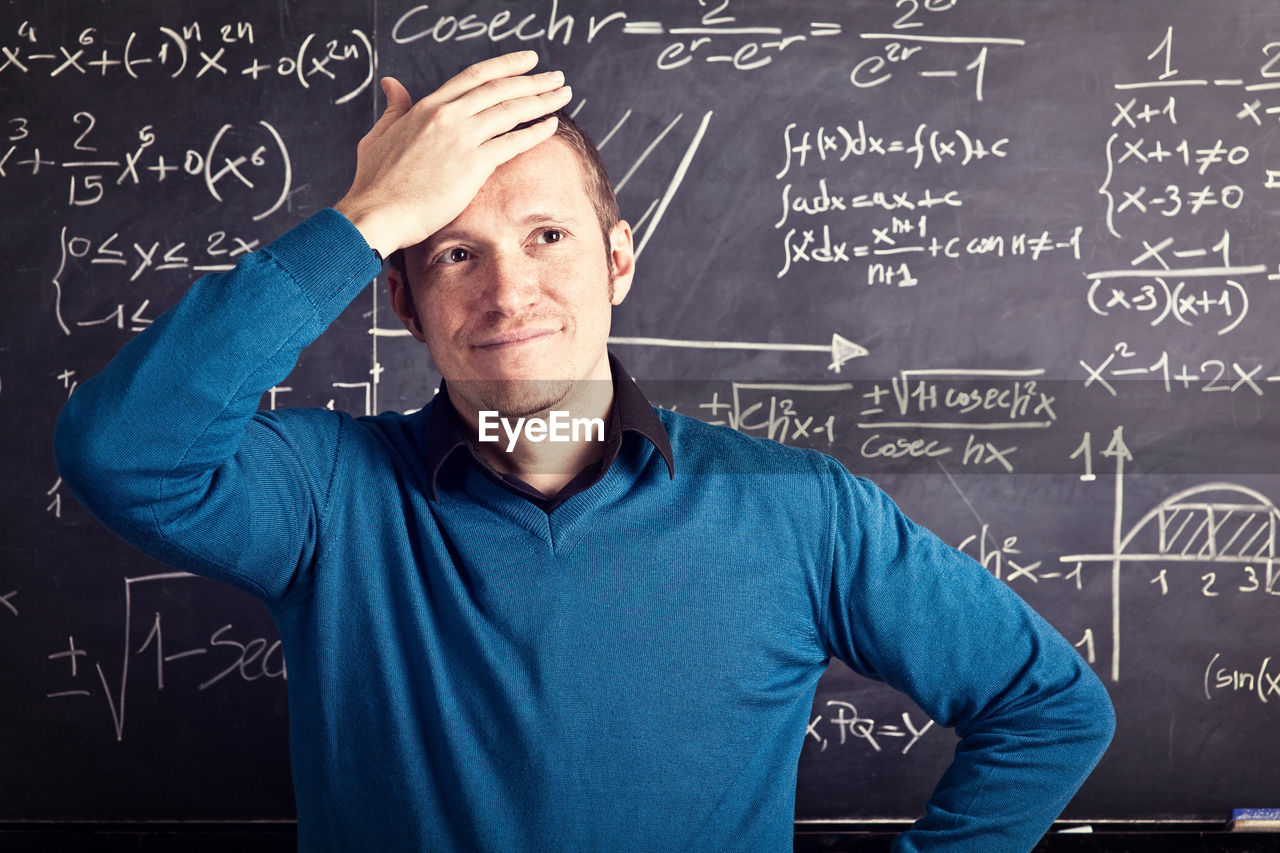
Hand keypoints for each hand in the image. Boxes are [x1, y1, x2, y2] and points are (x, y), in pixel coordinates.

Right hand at [334, 51, 570, 256]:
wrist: (378, 212)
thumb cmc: (375, 182)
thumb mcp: (379, 134)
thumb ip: (393, 108)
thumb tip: (393, 83)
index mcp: (426, 107)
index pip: (474, 76)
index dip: (505, 66)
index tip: (528, 61)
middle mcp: (447, 116)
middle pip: (500, 89)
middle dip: (533, 81)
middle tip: (556, 77)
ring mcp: (461, 139)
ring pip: (510, 111)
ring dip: (541, 100)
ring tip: (563, 95)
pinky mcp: (473, 165)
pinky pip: (512, 143)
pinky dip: (535, 132)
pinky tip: (551, 125)